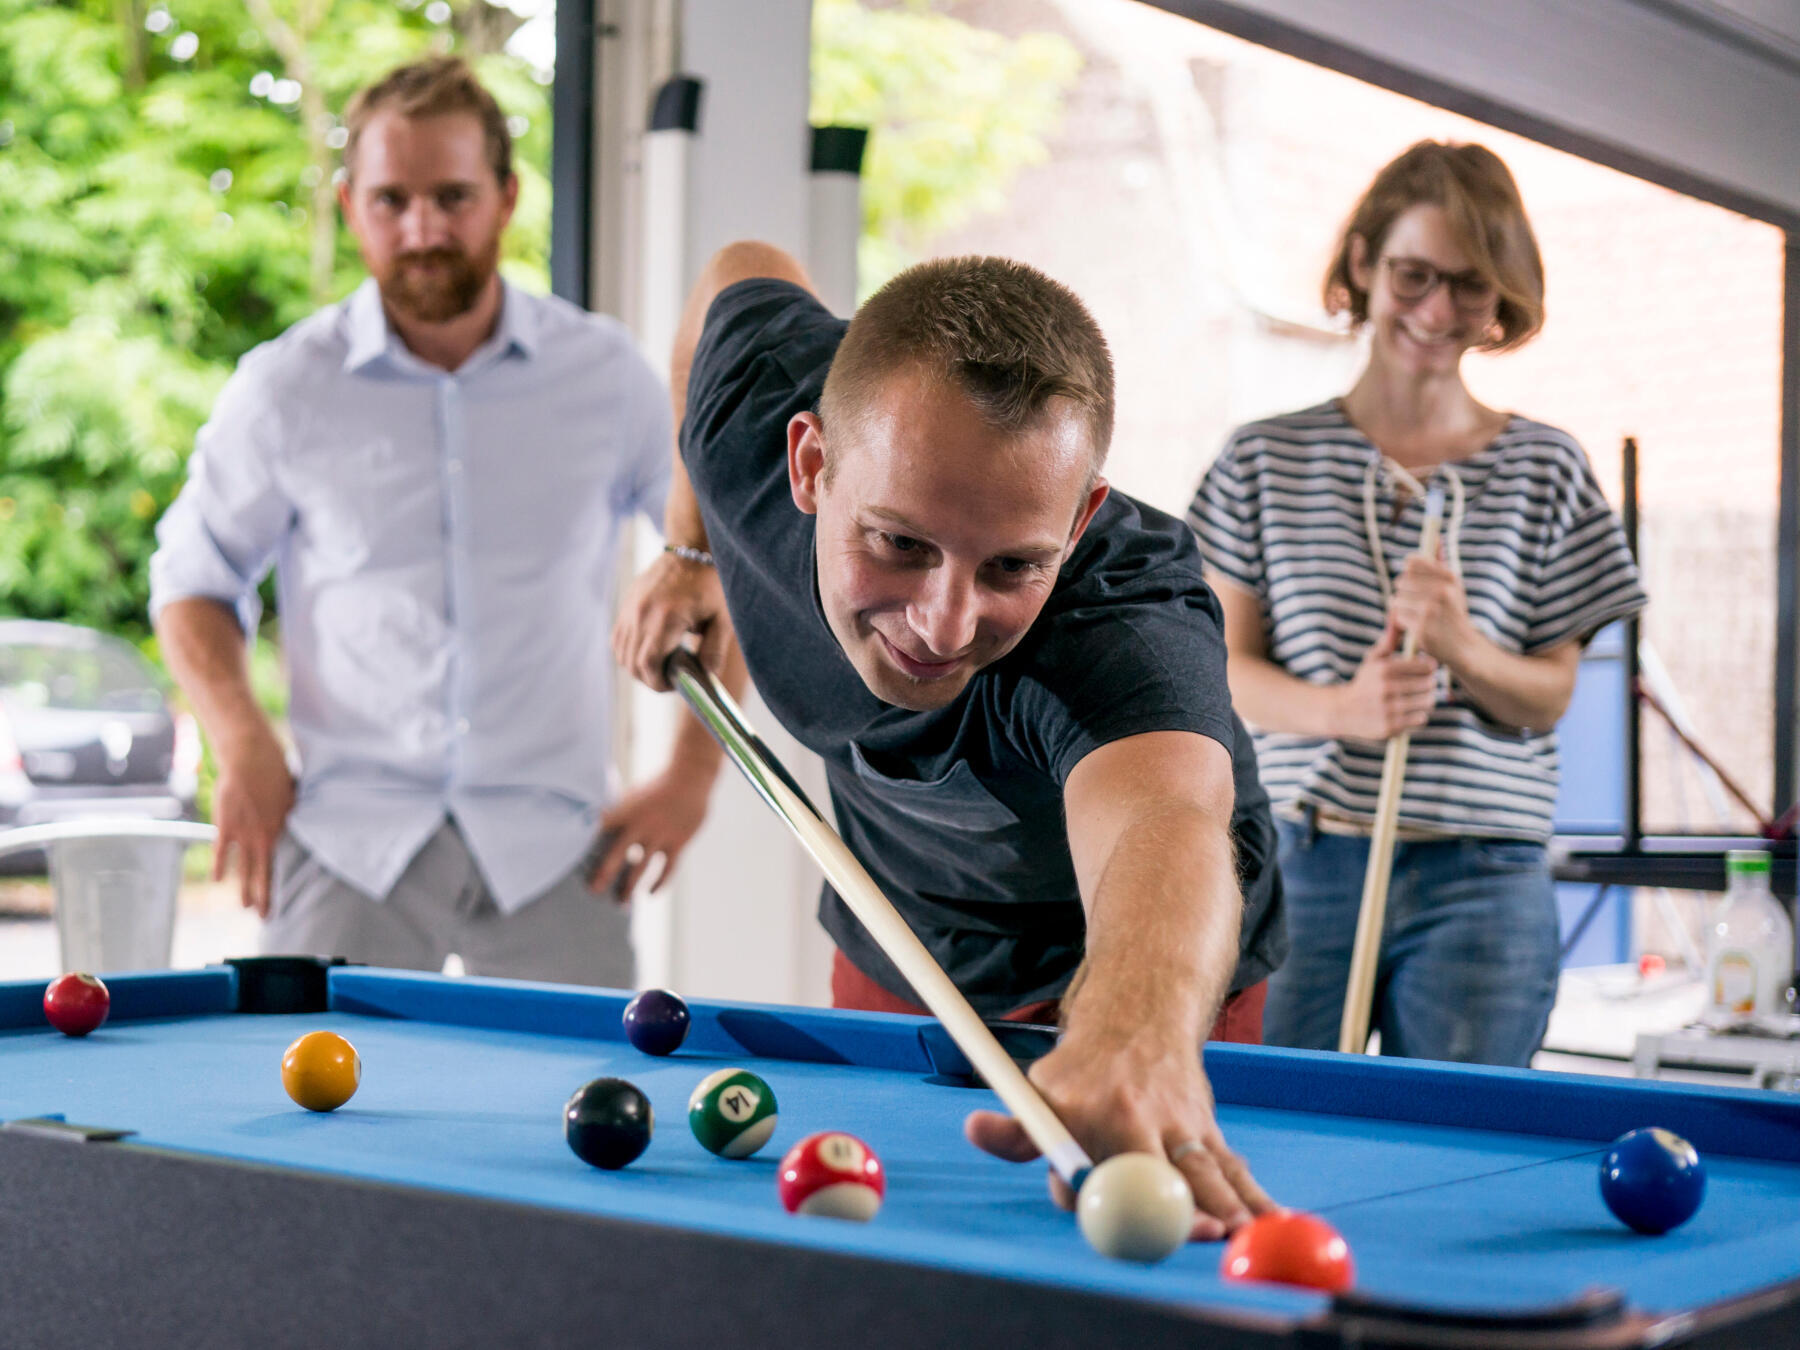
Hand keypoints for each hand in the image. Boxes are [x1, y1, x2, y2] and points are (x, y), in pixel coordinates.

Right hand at [211, 732, 294, 917]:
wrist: (249, 757)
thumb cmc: (275, 769)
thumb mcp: (292, 793)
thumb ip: (292, 811)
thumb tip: (303, 818)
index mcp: (283, 828)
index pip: (285, 861)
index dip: (284, 880)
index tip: (288, 895)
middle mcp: (265, 836)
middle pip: (265, 873)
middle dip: (266, 897)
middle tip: (267, 918)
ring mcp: (244, 833)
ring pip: (245, 869)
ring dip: (245, 890)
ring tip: (246, 907)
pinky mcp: (225, 826)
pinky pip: (222, 852)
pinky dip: (220, 866)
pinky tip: (218, 881)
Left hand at [588, 763, 716, 899]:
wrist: (690, 777)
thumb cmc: (657, 786)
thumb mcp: (633, 796)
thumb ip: (619, 814)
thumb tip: (598, 827)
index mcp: (625, 810)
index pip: (599, 828)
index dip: (584, 841)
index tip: (568, 856)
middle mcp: (640, 824)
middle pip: (617, 854)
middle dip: (604, 874)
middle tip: (593, 890)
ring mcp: (660, 835)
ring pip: (641, 867)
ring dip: (629, 887)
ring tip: (621, 903)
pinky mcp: (678, 842)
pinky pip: (667, 869)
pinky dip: (659, 883)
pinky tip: (650, 893)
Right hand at [611, 552, 731, 692]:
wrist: (691, 552)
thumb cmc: (710, 585)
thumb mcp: (722, 619)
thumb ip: (714, 651)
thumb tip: (706, 678)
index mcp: (666, 618)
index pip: (648, 664)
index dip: (658, 683)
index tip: (674, 685)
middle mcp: (642, 613)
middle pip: (632, 663)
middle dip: (650, 679)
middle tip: (670, 679)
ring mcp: (630, 608)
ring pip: (621, 653)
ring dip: (637, 667)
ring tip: (660, 664)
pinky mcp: (626, 604)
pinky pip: (617, 638)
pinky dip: (628, 652)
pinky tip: (647, 651)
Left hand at [963, 1026, 1274, 1239]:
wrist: (1138, 1014)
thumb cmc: (1081, 1070)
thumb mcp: (1040, 1090)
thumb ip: (1016, 1127)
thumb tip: (975, 1129)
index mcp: (1094, 1111)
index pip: (1093, 1167)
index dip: (1105, 1193)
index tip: (1130, 1212)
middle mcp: (1140, 1119)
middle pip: (1167, 1173)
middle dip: (1188, 1206)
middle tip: (1210, 1232)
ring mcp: (1181, 1123)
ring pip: (1211, 1171)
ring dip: (1235, 1206)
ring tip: (1249, 1235)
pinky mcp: (1210, 1128)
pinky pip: (1235, 1167)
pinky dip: (1255, 1194)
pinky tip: (1274, 1219)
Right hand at [1336, 616, 1438, 739]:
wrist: (1341, 712)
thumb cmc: (1364, 683)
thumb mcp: (1373, 660)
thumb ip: (1389, 640)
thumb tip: (1397, 614)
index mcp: (1385, 669)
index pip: (1426, 666)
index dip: (1428, 667)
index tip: (1424, 669)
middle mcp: (1387, 689)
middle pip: (1429, 685)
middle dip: (1428, 684)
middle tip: (1422, 684)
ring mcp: (1389, 709)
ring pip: (1428, 702)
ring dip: (1426, 700)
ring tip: (1417, 697)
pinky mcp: (1391, 727)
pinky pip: (1421, 719)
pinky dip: (1418, 716)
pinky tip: (1408, 712)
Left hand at [1389, 550, 1473, 665]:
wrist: (1464, 647)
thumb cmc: (1453, 612)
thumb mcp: (1453, 585)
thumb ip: (1440, 561)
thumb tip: (1434, 534)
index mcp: (1449, 577)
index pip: (1412, 561)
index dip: (1409, 572)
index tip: (1414, 582)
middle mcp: (1442, 591)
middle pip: (1401, 581)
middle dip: (1404, 593)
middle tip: (1416, 604)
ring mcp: (1431, 610)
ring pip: (1396, 599)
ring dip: (1401, 608)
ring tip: (1416, 616)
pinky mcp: (1422, 629)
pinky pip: (1398, 617)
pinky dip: (1403, 623)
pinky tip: (1416, 627)